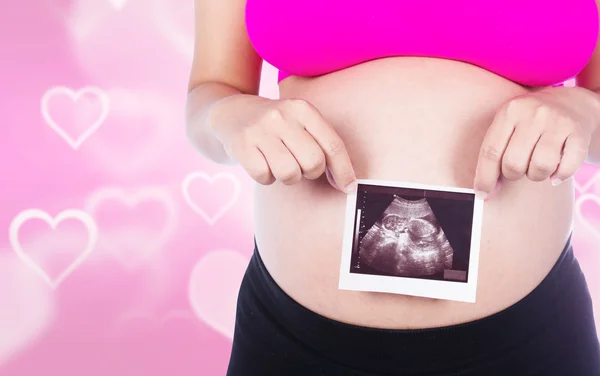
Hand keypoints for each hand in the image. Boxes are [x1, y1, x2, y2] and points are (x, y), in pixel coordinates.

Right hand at [210, 95, 356, 192]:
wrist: (231, 113)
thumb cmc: (274, 126)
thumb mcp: (299, 123)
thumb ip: (322, 145)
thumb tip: (345, 182)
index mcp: (302, 108)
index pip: (333, 145)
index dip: (344, 171)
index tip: (348, 187)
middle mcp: (282, 115)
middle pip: (313, 163)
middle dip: (310, 172)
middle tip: (298, 164)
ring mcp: (260, 129)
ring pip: (290, 174)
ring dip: (287, 177)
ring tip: (278, 162)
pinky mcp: (241, 144)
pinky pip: (265, 177)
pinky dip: (265, 177)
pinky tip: (261, 162)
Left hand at [474, 86, 599, 198]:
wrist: (570, 103)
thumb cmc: (529, 122)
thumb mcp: (507, 126)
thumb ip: (494, 154)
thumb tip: (485, 192)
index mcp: (509, 111)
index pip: (490, 152)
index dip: (484, 178)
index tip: (482, 194)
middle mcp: (533, 114)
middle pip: (514, 163)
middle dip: (513, 174)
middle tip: (518, 168)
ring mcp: (558, 122)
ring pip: (540, 167)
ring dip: (536, 175)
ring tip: (537, 166)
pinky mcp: (578, 133)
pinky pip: (566, 168)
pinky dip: (560, 176)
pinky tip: (556, 171)